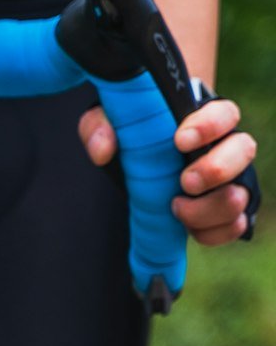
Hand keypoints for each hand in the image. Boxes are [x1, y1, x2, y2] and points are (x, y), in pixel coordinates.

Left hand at [79, 98, 257, 246]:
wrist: (144, 161)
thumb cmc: (136, 135)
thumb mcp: (112, 124)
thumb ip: (101, 126)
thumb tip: (102, 151)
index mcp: (206, 120)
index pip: (225, 113)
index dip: (210, 126)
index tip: (179, 140)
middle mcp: (225, 148)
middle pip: (244, 150)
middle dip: (217, 169)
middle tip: (184, 181)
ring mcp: (230, 180)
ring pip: (241, 194)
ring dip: (211, 208)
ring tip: (177, 208)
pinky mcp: (225, 211)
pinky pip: (236, 225)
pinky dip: (215, 232)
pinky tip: (189, 229)